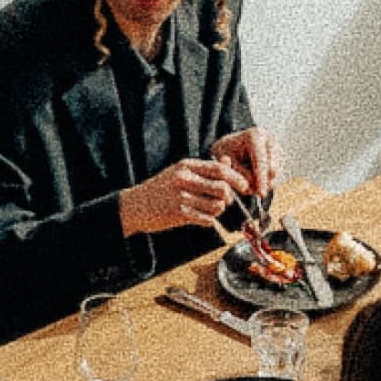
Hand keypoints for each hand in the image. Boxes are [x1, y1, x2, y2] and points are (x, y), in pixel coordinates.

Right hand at [118, 156, 253, 235]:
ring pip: (217, 206)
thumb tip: (227, 161)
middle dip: (229, 197)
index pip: (220, 170)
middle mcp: (184, 179)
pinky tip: (199, 217)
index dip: (238, 178)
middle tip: (224, 201)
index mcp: (186, 166)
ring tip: (208, 209)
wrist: (134, 206)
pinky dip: (209, 220)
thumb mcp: (181, 172)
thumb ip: (205, 169)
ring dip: (218, 210)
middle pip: (223, 189)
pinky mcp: (179, 214)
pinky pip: (208, 219)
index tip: (245, 186)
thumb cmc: (161, 189)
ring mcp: (181, 197)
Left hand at [210, 127, 279, 197]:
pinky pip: (277, 174)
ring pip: (276, 173)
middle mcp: (270, 138)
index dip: (261, 179)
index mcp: (255, 135)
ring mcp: (277, 146)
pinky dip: (267, 180)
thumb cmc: (226, 152)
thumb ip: (236, 175)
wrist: (231, 145)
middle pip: (273, 168)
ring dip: (264, 181)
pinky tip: (256, 179)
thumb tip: (249, 187)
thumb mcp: (225, 162)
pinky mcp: (280, 155)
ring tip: (250, 182)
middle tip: (252, 191)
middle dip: (262, 182)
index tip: (260, 194)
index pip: (261, 161)